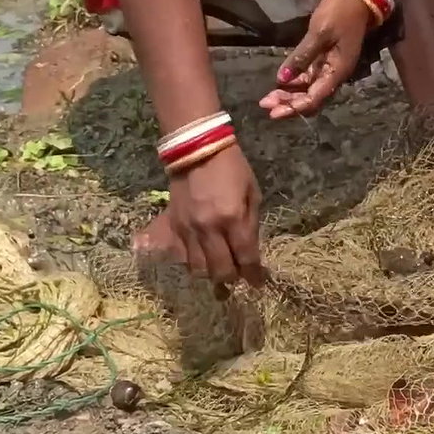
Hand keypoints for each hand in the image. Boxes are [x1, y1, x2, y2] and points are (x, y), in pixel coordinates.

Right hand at [167, 148, 263, 286]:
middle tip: (239, 274)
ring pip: (198, 269)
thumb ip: (251, 226)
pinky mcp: (174, 226)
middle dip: (233, 278)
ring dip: (212, 273)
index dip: (254, 276)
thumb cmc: (232, 169)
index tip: (258, 283)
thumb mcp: (252, 194)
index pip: (246, 258)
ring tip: (221, 268)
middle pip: (220, 271)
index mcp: (233, 218)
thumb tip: (250, 252)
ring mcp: (189, 230)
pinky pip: (183, 256)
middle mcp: (209, 229)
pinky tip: (204, 257)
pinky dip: (195, 262)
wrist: (196, 149)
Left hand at [259, 0, 370, 118]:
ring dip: (289, 95)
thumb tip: (281, 79)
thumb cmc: (339, 14)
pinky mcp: (325, 59)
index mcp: (337, 72)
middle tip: (266, 105)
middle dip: (289, 103)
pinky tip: (280, 82)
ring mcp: (330, 67)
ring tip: (268, 98)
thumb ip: (301, 57)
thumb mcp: (319, 34)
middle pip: (311, 98)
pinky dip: (294, 82)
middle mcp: (334, 75)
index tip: (273, 112)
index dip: (293, 108)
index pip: (314, 98)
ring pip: (308, 90)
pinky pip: (309, 77)